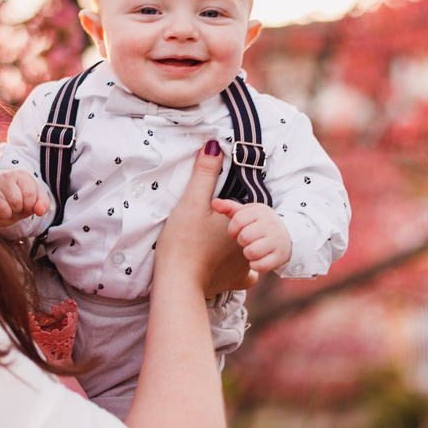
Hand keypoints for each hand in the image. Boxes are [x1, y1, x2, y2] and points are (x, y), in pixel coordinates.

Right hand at [0, 169, 49, 226]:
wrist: (0, 187)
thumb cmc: (19, 193)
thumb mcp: (34, 195)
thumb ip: (42, 203)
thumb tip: (40, 211)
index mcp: (20, 176)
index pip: (29, 195)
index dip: (30, 205)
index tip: (27, 203)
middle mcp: (3, 179)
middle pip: (16, 202)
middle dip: (19, 210)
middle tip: (16, 207)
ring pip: (2, 210)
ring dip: (7, 215)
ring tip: (8, 209)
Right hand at [157, 143, 258, 296]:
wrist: (178, 280)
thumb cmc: (184, 239)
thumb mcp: (192, 201)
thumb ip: (205, 173)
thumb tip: (214, 145)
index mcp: (241, 220)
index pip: (243, 208)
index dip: (228, 207)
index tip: (214, 209)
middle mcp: (249, 241)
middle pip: (248, 227)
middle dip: (238, 225)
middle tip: (217, 225)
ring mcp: (245, 263)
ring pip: (249, 249)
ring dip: (240, 246)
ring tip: (220, 244)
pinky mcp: (236, 282)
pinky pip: (246, 276)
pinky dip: (238, 272)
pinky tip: (227, 267)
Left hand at [211, 200, 292, 273]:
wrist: (286, 236)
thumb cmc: (259, 224)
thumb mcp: (246, 213)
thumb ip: (229, 207)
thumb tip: (214, 203)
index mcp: (260, 212)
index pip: (238, 220)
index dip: (232, 229)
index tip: (236, 232)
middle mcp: (270, 225)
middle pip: (244, 237)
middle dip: (241, 241)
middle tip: (245, 241)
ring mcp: (276, 241)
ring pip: (251, 252)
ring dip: (247, 253)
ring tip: (251, 249)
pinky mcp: (279, 256)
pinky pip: (261, 265)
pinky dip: (255, 265)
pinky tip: (257, 259)